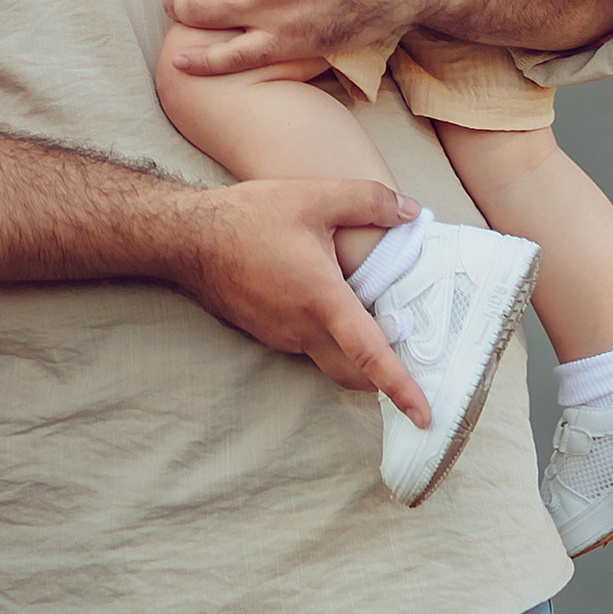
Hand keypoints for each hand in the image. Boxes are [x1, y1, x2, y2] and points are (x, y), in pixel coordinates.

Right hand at [167, 176, 428, 414]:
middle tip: (412, 369)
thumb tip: (411, 211)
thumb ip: (368, 200)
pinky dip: (327, 339)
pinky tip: (330, 306)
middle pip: (353, 375)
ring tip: (377, 326)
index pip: (370, 355)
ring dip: (354, 355)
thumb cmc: (248, 217)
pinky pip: (306, 345)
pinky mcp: (266, 332)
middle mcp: (302, 329)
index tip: (425, 416)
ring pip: (329, 359)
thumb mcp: (313, 197)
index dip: (401, 388)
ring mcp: (281, 336)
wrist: (187, 238)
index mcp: (321, 300)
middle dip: (383, 383)